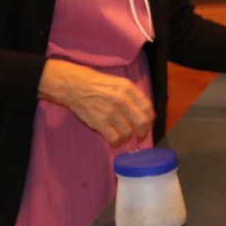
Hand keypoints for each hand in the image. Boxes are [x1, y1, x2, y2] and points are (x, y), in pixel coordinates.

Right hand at [39, 59, 154, 147]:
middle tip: (139, 135)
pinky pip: (114, 138)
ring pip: (128, 133)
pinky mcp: (99, 122)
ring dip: (127, 137)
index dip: (150, 119)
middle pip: (141, 122)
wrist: (75, 86)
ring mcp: (110, 112)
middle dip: (143, 131)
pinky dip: (116, 143)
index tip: (147, 124)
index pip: (147, 108)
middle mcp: (121, 100)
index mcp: (128, 88)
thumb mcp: (119, 83)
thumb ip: (133, 96)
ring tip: (123, 136)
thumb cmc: (97, 84)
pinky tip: (114, 141)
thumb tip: (146, 113)